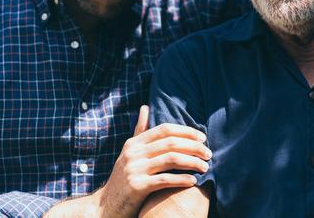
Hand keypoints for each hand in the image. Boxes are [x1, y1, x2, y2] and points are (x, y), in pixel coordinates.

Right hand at [45, 105, 210, 217]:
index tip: (202, 138)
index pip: (165, 129)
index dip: (186, 131)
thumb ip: (139, 132)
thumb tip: (145, 107)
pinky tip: (193, 181)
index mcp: (134, 143)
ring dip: (192, 162)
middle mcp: (133, 153)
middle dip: (194, 147)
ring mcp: (134, 169)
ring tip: (205, 167)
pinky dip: (182, 179)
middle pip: (171, 143)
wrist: (105, 206)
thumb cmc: (123, 179)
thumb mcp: (129, 153)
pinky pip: (165, 179)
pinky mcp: (137, 186)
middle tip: (209, 154)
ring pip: (171, 159)